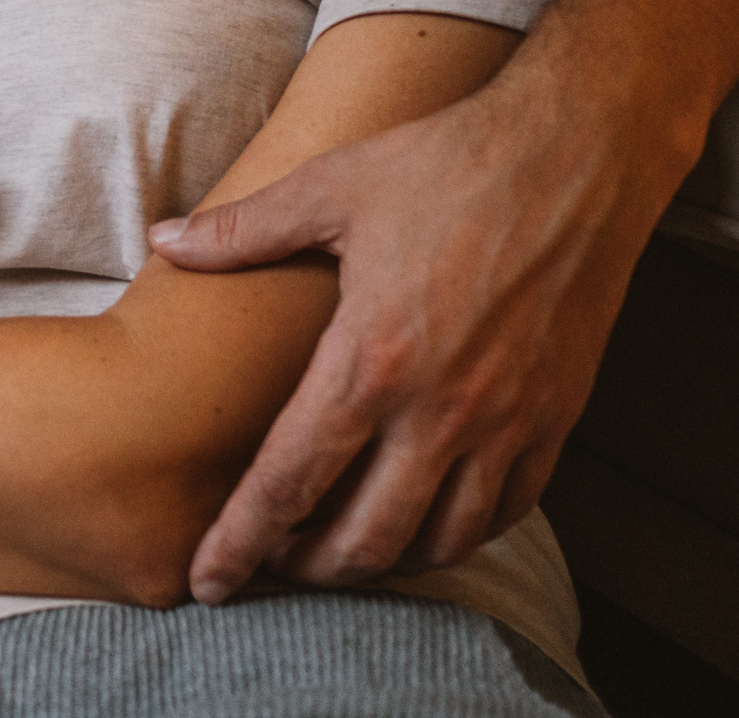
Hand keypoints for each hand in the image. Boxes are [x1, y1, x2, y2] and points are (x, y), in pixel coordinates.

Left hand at [147, 76, 672, 599]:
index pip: (290, 482)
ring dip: (385, 560)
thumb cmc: (447, 162)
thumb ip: (240, 231)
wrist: (576, 155)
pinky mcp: (556, 418)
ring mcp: (507, 421)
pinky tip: (426, 518)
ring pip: (440, 540)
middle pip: (366, 538)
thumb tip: (162, 240)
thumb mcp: (329, 186)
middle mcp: (442, 409)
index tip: (208, 583)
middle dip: (308, 567)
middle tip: (272, 563)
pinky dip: (458, 532)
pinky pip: (505, 511)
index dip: (241, 541)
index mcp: (371, 360)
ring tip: (342, 549)